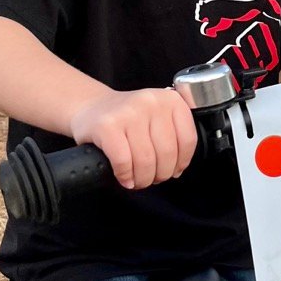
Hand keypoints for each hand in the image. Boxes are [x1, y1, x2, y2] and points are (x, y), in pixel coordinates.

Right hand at [69, 87, 196, 189]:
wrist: (92, 108)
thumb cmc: (128, 119)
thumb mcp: (158, 116)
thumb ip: (174, 134)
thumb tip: (178, 167)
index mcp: (170, 100)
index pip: (188, 139)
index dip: (181, 162)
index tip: (173, 170)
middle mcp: (150, 102)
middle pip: (167, 153)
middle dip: (160, 174)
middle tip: (152, 178)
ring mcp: (128, 112)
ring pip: (146, 160)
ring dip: (142, 179)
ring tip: (138, 180)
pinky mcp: (107, 126)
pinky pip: (123, 161)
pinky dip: (125, 175)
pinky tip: (124, 177)